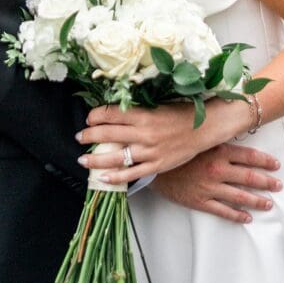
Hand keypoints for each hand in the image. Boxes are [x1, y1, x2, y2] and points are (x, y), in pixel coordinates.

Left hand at [76, 103, 216, 183]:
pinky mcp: (156, 165)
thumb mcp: (157, 106)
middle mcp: (144, 133)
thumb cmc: (181, 114)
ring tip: (83, 160)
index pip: (112, 114)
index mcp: (144, 114)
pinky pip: (132, 173)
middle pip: (108, 134)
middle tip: (80, 136)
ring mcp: (150, 151)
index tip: (89, 118)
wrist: (204, 128)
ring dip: (96, 159)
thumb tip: (115, 114)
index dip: (96, 116)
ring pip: (116, 157)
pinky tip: (103, 177)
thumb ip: (137, 111)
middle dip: (89, 135)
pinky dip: (116, 176)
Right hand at [151, 142, 282, 223]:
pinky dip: (237, 215)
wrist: (151, 164)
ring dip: (257, 200)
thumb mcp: (197, 136)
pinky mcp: (200, 201)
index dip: (265, 161)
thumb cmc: (174, 146)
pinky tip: (247, 217)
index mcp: (218, 151)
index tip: (276, 165)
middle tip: (279, 185)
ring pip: (240, 197)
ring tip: (268, 203)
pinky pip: (223, 211)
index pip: (249, 156)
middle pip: (249, 177)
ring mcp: (210, 187)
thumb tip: (232, 126)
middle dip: (266, 182)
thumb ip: (215, 135)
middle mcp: (217, 170)